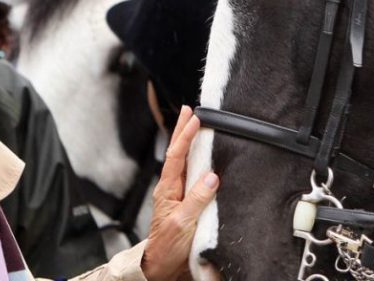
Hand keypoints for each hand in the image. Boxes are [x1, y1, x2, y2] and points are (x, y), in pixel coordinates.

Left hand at [141, 106, 219, 280]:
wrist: (162, 266)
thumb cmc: (169, 247)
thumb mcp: (184, 223)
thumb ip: (197, 199)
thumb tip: (211, 176)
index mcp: (168, 189)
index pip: (176, 156)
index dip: (185, 135)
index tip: (195, 117)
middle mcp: (170, 188)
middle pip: (176, 153)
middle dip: (182, 130)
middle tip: (189, 109)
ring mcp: (175, 194)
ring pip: (182, 162)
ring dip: (187, 142)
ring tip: (194, 125)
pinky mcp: (183, 202)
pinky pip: (188, 175)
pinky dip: (193, 160)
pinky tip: (200, 158)